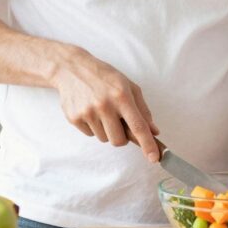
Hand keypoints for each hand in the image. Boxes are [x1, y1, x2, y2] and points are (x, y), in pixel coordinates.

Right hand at [51, 47, 160, 161]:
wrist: (72, 69)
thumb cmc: (105, 77)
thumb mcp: (128, 86)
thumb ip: (143, 109)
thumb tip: (154, 131)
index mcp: (122, 96)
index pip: (138, 126)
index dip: (148, 144)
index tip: (155, 158)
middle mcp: (104, 105)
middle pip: (119, 141)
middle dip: (122, 137)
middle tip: (118, 121)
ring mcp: (88, 112)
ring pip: (104, 139)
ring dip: (106, 130)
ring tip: (102, 111)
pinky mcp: (74, 118)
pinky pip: (90, 134)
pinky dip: (93, 127)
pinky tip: (90, 110)